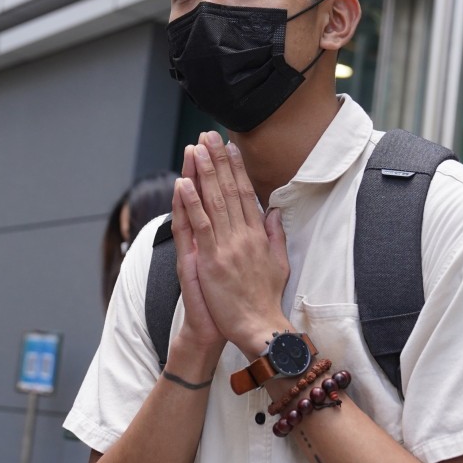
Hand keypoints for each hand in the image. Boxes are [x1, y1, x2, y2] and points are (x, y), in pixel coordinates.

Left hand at [178, 131, 289, 356]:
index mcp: (258, 235)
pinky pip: (200, 225)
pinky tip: (184, 183)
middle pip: (229, 190)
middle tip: (209, 135)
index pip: (245, 193)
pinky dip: (191, 203)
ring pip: (214, 201)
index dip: (236, 168)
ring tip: (195, 149)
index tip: (229, 147)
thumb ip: (275, 235)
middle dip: (218, 161)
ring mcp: (228, 245)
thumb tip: (274, 211)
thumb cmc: (264, 299)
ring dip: (204, 173)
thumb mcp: (278, 263)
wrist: (258, 327)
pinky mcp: (212, 259)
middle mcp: (244, 235)